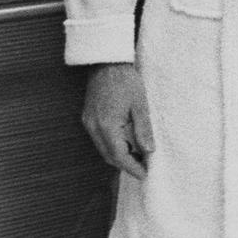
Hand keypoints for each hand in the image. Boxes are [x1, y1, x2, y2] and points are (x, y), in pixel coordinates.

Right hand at [82, 62, 153, 179]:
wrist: (107, 63)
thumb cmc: (126, 80)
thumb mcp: (140, 104)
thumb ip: (143, 129)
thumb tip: (149, 151)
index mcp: (107, 125)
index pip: (119, 156)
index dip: (132, 167)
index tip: (145, 174)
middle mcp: (94, 127)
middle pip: (109, 156)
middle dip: (126, 165)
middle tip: (144, 168)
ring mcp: (88, 123)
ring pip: (103, 148)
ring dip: (119, 155)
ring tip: (139, 156)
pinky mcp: (88, 118)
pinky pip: (100, 139)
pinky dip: (113, 145)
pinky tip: (126, 142)